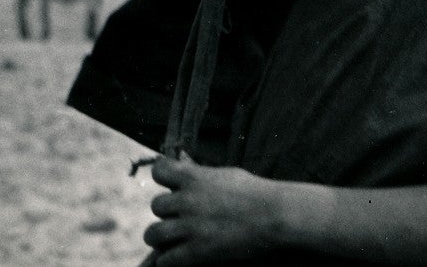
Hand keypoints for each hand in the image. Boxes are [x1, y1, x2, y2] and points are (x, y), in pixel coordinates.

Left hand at [142, 155, 287, 264]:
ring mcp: (190, 227)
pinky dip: (168, 260)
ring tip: (169, 240)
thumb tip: (187, 169)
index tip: (169, 184)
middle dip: (166, 212)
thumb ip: (202, 175)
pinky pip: (166, 260)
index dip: (163, 178)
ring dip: (160, 237)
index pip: (159, 171)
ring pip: (153, 234)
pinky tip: (177, 257)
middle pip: (156, 206)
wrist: (273, 216)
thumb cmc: (255, 192)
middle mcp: (187, 201)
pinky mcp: (196, 252)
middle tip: (176, 218)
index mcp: (194, 177)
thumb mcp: (226, 175)